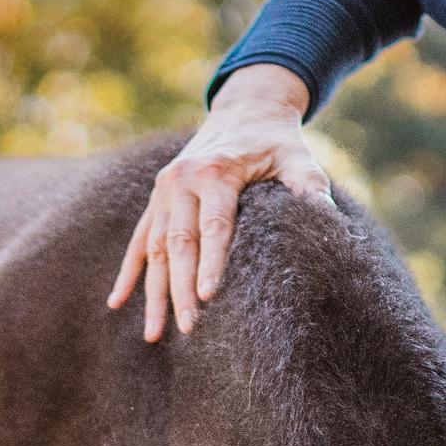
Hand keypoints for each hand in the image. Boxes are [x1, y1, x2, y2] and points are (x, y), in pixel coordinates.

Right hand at [106, 64, 331, 340]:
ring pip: (153, 249)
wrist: (245, 110)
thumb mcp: (298, 157)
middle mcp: (182, 181)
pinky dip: (128, 272)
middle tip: (189, 328)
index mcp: (216, 172)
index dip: (211, 263)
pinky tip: (117, 304)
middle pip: (179, 244)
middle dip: (182, 290)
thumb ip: (309, 186)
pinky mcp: (157, 199)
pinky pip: (138, 240)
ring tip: (156, 335)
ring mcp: (164, 190)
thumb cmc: (277, 141)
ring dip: (154, 293)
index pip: (213, 226)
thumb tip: (328, 221)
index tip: (208, 298)